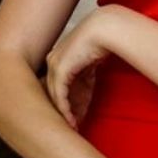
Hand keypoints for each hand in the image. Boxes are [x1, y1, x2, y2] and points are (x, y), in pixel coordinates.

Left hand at [45, 6, 119, 126]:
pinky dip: (65, 110)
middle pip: (54, 92)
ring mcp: (54, 64)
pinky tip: (72, 121)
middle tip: (72, 126)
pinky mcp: (60, 70)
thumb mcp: (89, 63)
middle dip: (63, 111)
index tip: (73, 116)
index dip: (64, 102)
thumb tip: (87, 87)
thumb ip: (84, 76)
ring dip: (63, 114)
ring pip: (55, 97)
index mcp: (57, 57)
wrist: (105, 29)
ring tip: (72, 128)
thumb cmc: (102, 42)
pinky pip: (60, 96)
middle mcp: (52, 61)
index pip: (57, 85)